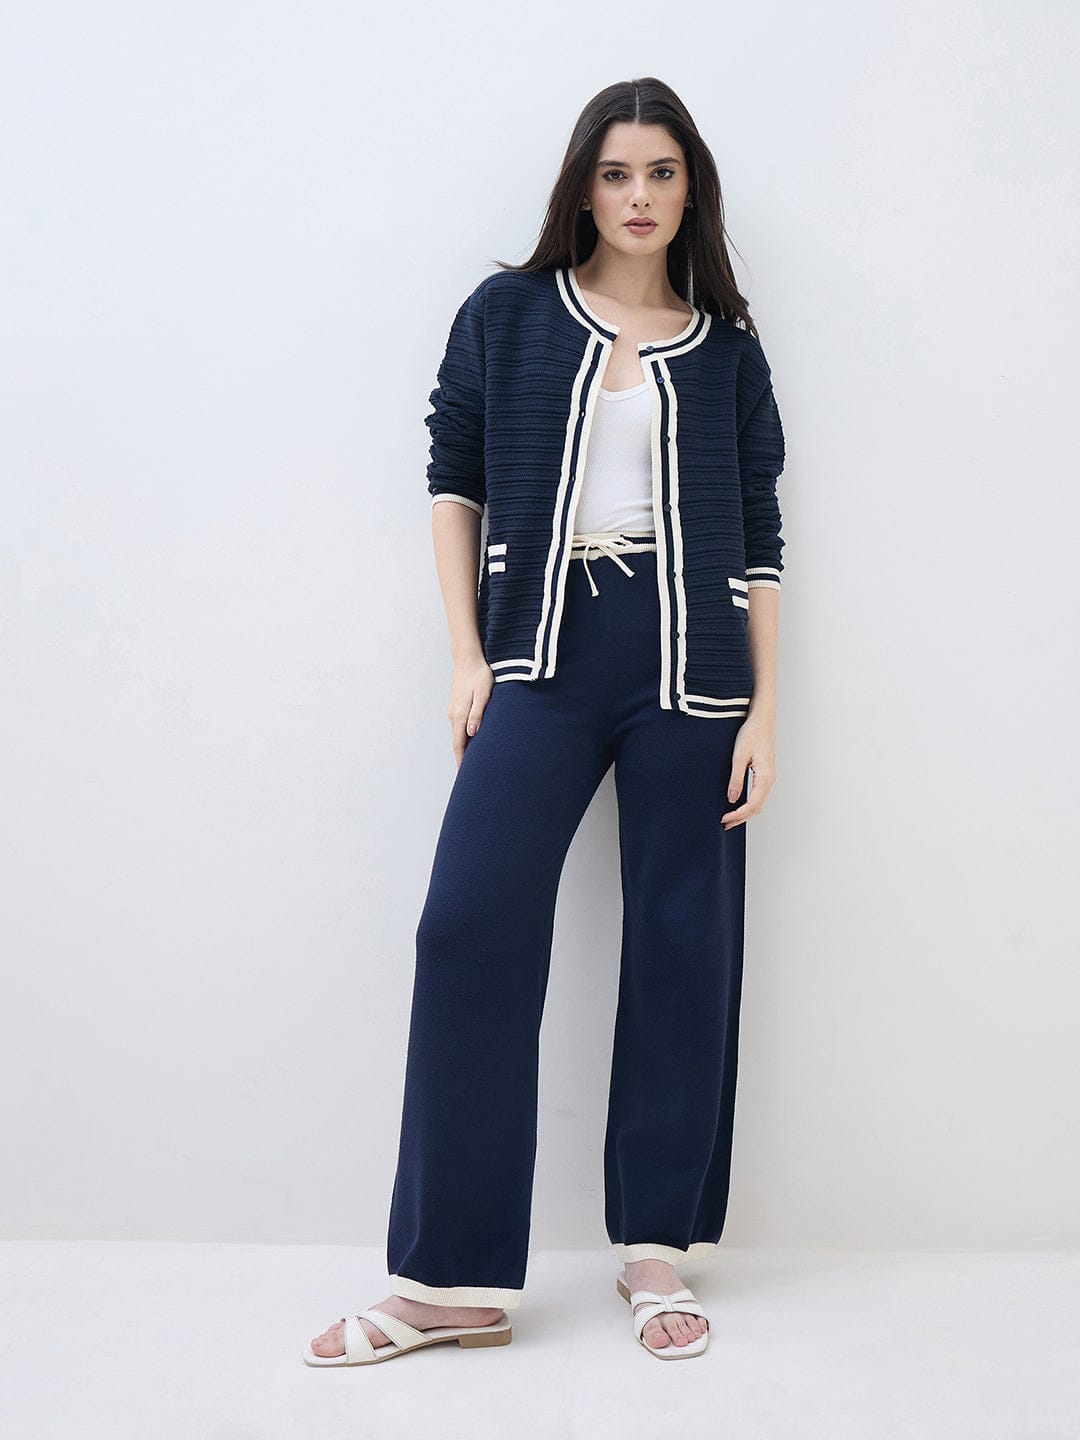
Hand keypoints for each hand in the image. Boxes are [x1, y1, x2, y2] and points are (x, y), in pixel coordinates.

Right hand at [448, 657, 494, 767]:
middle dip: (462, 759)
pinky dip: (463, 738)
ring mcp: (453, 711)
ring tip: (472, 763)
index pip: (459, 745)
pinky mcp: (456, 707)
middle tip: (468, 776)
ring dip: (463, 749)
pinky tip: (471, 742)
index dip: (461, 761)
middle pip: (457, 743)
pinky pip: (459, 727)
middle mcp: (453, 715)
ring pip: (458, 735)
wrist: (468, 659)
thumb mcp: (483, 694)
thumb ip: (478, 714)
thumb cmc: (479, 675)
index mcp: (460, 715)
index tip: (464, 776)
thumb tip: (472, 733)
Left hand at [720, 712, 775, 827]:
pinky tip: (738, 805)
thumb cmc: (752, 733)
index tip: (724, 819)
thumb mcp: (739, 756)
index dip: (738, 815)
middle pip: (757, 807)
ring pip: (759, 802)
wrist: (762, 719)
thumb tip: (731, 799)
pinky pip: (759, 795)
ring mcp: (769, 777)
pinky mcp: (765, 773)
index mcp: (766, 777)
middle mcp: (770, 779)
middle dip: (741, 818)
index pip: (752, 804)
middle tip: (725, 824)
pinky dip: (749, 804)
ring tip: (730, 818)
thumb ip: (736, 779)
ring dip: (745, 812)